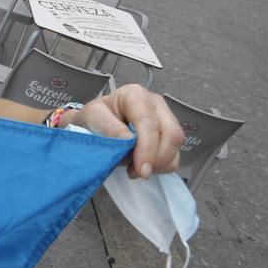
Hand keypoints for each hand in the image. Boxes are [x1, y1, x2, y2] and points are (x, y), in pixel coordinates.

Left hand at [63, 84, 183, 179]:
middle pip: (171, 134)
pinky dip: (161, 167)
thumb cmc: (94, 118)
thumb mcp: (92, 117)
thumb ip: (109, 127)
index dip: (147, 148)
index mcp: (134, 95)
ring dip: (158, 164)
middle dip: (156, 158)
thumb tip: (128, 140)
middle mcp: (154, 104)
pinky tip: (141, 165)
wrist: (95, 123)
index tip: (141, 168)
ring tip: (134, 168)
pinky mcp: (168, 135)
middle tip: (136, 171)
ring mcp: (165, 118)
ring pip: (176, 146)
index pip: (148, 122)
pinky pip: (175, 156)